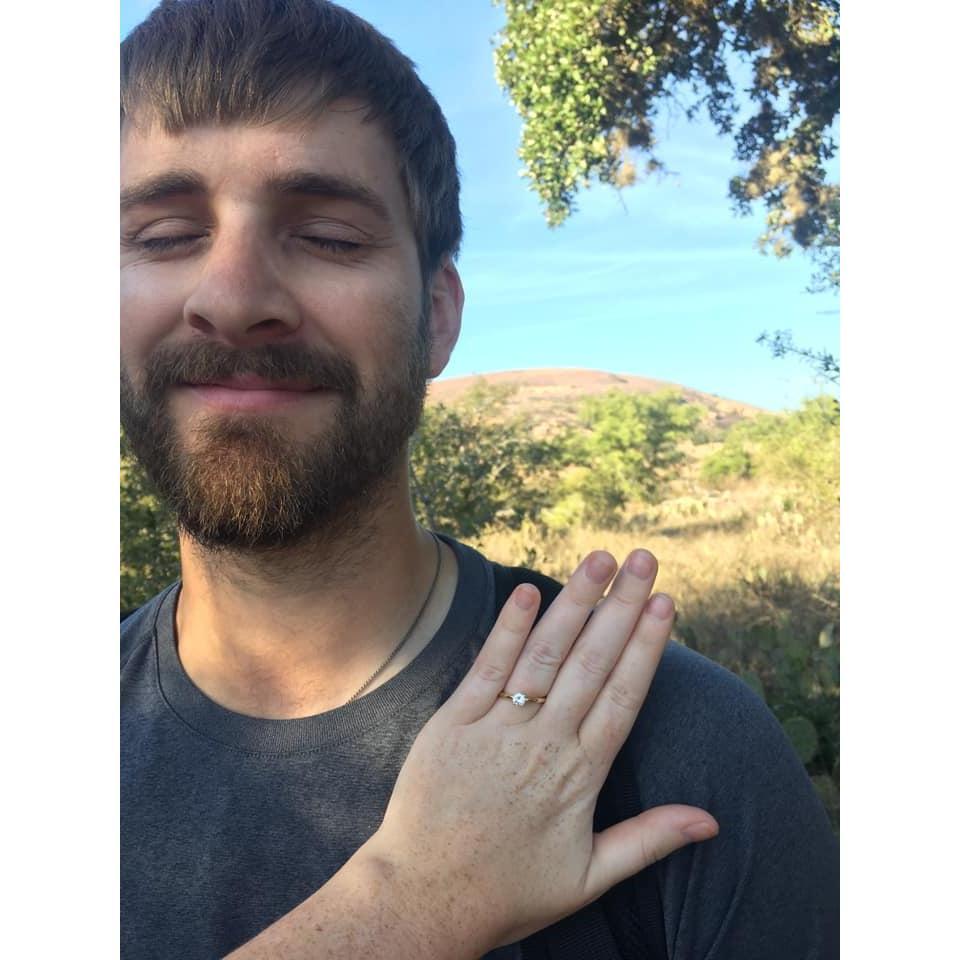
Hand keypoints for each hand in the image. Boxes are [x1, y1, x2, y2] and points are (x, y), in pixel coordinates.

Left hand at [361, 549, 718, 953]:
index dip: (647, 645)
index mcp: (580, 775)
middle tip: (643, 559)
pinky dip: (508, 629)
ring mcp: (496, 728)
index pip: (623, 694)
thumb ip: (648, 841)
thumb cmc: (508, 891)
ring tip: (599, 559)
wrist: (423, 899)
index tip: (665, 602)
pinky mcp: (452, 723)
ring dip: (574, 602)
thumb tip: (709, 820)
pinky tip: (528, 591)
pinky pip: (486, 667)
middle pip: (591, 661)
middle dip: (621, 605)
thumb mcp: (589, 878)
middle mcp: (544, 743)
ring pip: (544, 653)